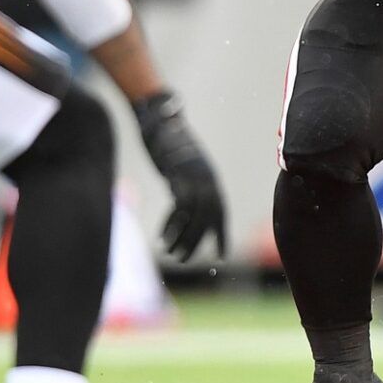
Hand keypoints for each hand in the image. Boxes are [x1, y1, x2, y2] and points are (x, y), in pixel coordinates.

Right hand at [133, 91, 226, 261]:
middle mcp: (207, 180)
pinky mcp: (178, 176)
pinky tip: (162, 237)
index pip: (221, 213)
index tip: (221, 256)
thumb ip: (191, 185)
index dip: (221, 235)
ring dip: (183, 239)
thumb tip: (187, 207)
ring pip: (194, 218)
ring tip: (172, 253)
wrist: (161, 122)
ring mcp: (194, 178)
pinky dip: (171, 226)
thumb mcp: (186, 166)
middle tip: (184, 260)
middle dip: (197, 243)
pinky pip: (179, 209)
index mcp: (211, 179)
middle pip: (207, 220)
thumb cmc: (171, 144)